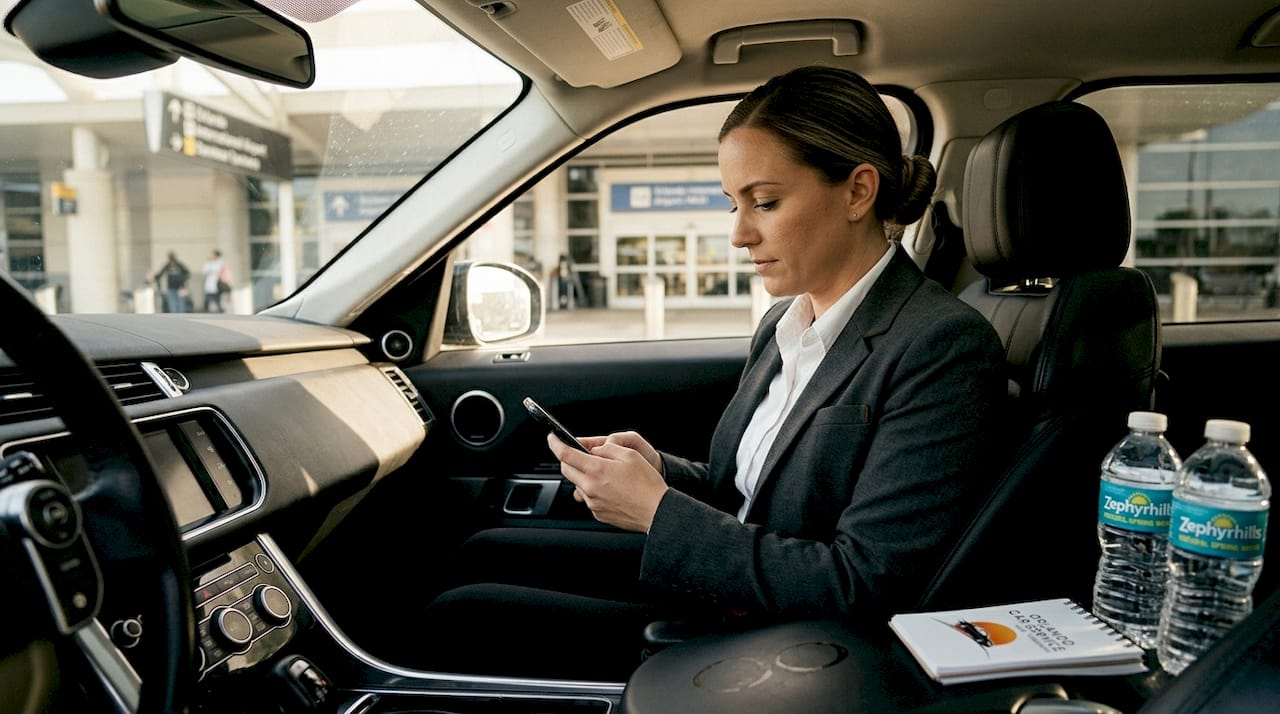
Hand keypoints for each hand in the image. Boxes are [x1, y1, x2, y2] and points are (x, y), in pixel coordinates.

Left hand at [548, 432, 668, 532]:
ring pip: (577, 484)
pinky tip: (610, 488)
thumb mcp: (630, 455)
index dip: (555, 444)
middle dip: (568, 459)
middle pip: (566, 470)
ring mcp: (593, 502)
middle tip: (580, 454)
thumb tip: (594, 450)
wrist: (657, 511)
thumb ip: (608, 449)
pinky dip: (593, 490)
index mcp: (597, 470)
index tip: (552, 438)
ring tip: (604, 474)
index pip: (566, 455)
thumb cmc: (647, 484)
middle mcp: (590, 488)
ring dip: (583, 475)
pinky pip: (588, 497)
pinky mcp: (598, 513)